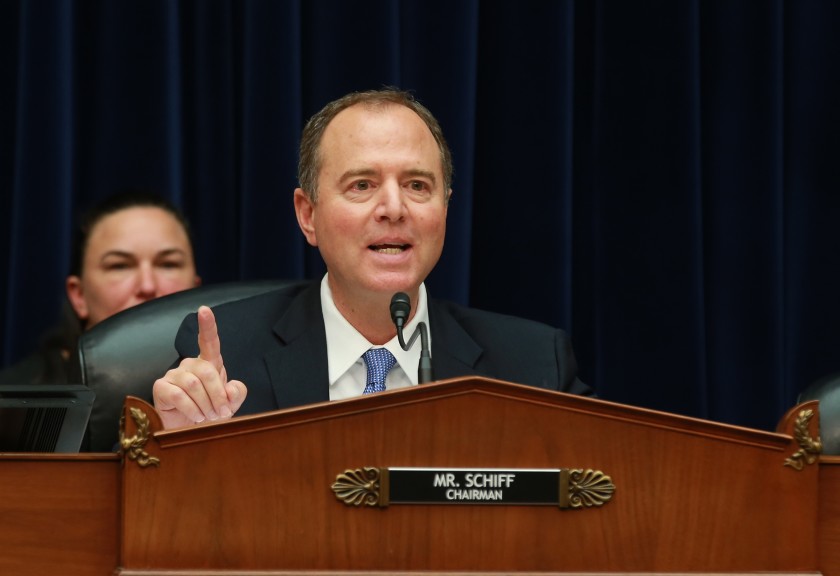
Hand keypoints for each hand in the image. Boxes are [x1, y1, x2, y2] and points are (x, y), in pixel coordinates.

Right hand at [152, 305, 246, 428]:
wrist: (188, 434)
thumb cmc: (209, 415)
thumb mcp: (230, 405)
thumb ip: (237, 394)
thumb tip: (231, 387)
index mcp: (209, 364)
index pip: (209, 341)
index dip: (207, 325)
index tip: (204, 310)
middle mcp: (190, 365)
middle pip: (207, 371)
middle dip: (218, 395)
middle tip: (222, 414)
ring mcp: (174, 374)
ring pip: (194, 384)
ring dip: (206, 405)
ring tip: (208, 417)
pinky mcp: (161, 387)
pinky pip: (178, 395)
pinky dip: (191, 410)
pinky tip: (195, 417)